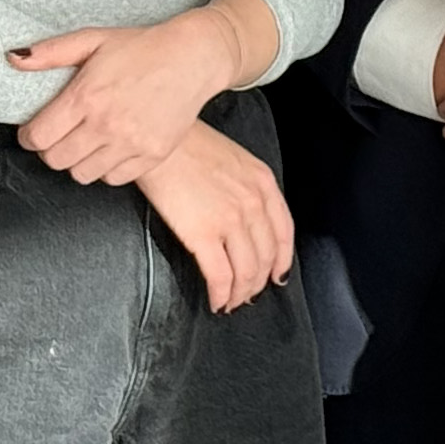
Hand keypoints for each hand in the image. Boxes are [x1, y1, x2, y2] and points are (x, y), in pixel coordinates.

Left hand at [13, 0, 269, 186]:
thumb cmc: (142, 47)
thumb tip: (12, 59)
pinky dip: (107, 168)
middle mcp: (107, 124)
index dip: (29, 136)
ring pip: (82, 175)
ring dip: (78, 160)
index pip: (38, 138)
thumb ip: (50, 52)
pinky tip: (111, 146)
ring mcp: (131, 144)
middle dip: (51, 149)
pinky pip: (114, 179)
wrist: (193, 57)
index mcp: (86, 96)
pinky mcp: (152, 156)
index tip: (35, 131)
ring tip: (87, 140)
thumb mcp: (93, 40)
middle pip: (56, 161)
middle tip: (61, 134)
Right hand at [136, 123, 298, 312]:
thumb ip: (245, 185)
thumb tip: (241, 214)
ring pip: (247, 272)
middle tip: (248, 294)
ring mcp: (231, 219)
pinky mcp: (204, 234)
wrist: (159, 141)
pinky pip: (221, 276)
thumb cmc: (185, 144)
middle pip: (267, 257)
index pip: (284, 232)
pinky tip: (216, 301)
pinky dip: (221, 295)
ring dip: (240, 294)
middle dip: (258, 282)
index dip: (282, 260)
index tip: (277, 275)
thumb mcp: (231, 157)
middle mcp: (254, 202)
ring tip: (231, 302)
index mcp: (263, 182)